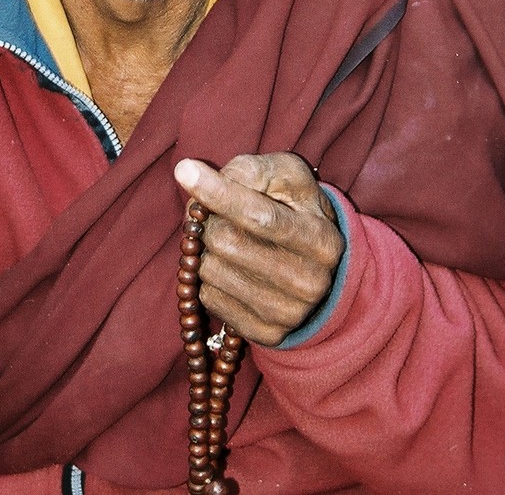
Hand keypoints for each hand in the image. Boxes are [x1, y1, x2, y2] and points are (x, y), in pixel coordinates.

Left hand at [174, 153, 343, 345]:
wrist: (315, 265)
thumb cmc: (293, 207)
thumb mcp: (287, 176)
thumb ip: (254, 170)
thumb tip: (208, 180)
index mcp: (320, 238)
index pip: (259, 216)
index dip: (219, 193)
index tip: (184, 170)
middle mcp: (309, 281)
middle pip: (226, 242)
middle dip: (209, 218)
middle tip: (213, 211)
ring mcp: (288, 313)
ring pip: (210, 270)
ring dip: (204, 248)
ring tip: (225, 238)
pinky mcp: (265, 334)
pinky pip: (208, 298)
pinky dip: (208, 276)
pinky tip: (228, 266)